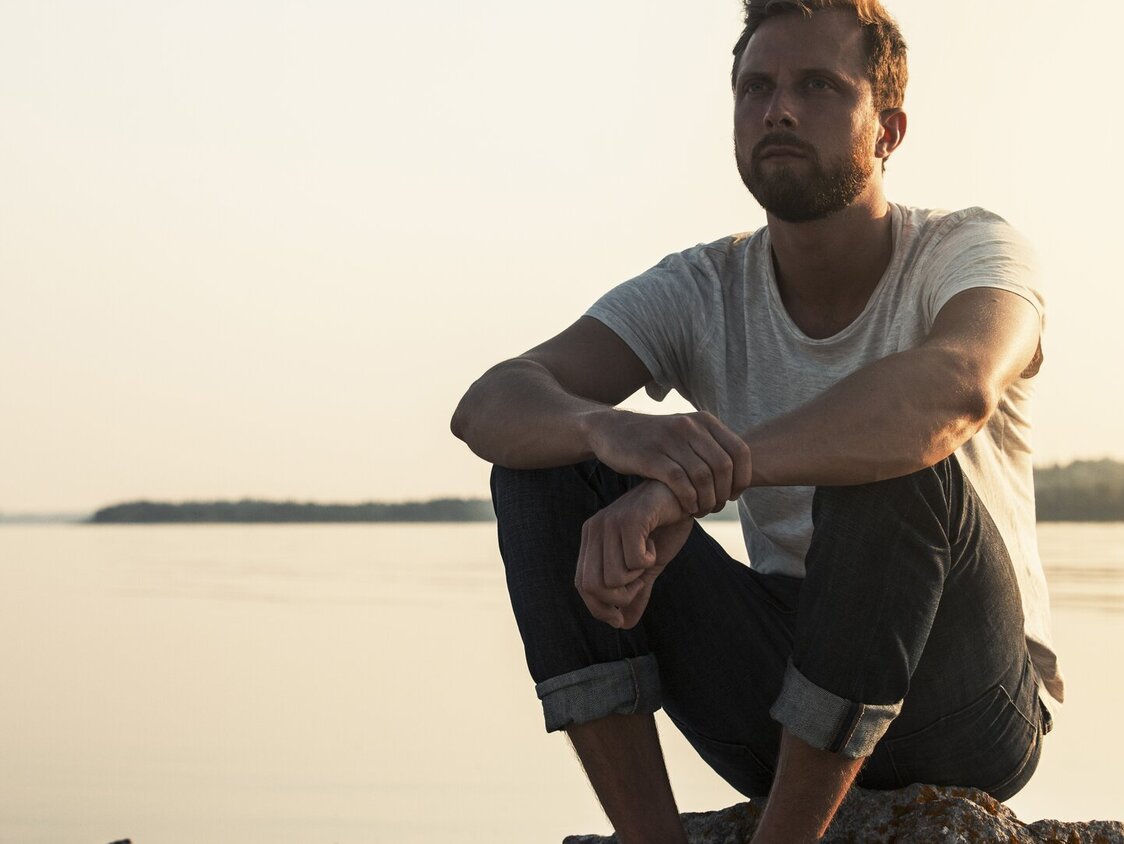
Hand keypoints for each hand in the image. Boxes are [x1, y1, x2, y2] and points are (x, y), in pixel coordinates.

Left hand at [575, 481, 695, 628]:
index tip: (621, 616)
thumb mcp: (647, 567)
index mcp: (592, 539)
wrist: (685, 497)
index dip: (600, 608)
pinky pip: (633, 560)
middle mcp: (594, 529)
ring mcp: (609, 522)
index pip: (582, 585)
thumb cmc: (664, 527)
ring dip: (637, 578)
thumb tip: (624, 625)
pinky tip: (653, 543)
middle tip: (640, 582)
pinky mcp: (629, 519)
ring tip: (647, 558)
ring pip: (614, 578)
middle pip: (593, 587)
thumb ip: (635, 593)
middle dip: (620, 599)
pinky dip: (648, 560)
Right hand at [586, 409, 751, 516]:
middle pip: (723, 467)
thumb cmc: (655, 439)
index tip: (733, 495)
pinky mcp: (651, 456)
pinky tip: (687, 508)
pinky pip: (680, 482)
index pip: (740, 451)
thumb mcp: (685, 432)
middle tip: (715, 507)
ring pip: (703, 476)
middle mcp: (689, 426)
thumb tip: (740, 471)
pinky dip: (689, 500)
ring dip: (707, 500)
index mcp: (704, 421)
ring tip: (701, 510)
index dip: (742, 478)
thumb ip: (710, 446)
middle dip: (724, 493)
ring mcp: (670, 440)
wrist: (611, 430)